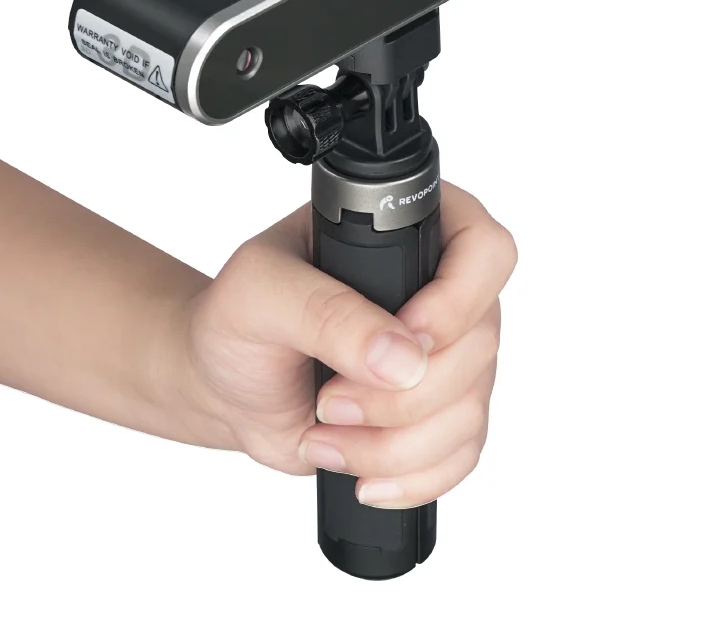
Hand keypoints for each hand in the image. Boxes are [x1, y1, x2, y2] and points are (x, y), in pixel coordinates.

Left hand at [184, 181, 516, 507]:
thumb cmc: (237, 320)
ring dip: (393, 443)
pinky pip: (461, 455)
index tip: (400, 339)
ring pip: (469, 410)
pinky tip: (361, 472)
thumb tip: (401, 356)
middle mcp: (439, 290)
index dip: (455, 303)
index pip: (483, 250)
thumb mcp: (259, 292)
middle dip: (399, 394)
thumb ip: (323, 311)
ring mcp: (445, 355)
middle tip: (329, 399)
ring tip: (325, 432)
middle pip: (478, 344)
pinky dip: (410, 477)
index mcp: (405, 230)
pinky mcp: (437, 414)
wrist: (224, 383)